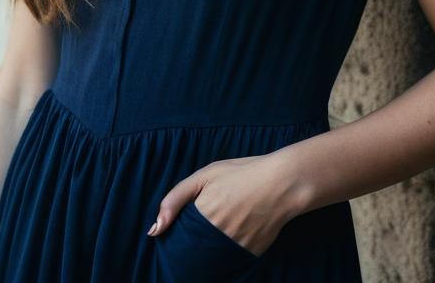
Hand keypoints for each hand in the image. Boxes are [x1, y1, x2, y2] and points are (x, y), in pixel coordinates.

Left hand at [146, 151, 302, 256]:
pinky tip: (234, 236)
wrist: (282, 182)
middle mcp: (217, 235)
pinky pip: (232, 261)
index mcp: (202, 215)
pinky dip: (228, 254)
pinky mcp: (251, 255)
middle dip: (192, 250)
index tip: (179, 237)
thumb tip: (153, 231)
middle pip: (194, 254)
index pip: (179, 243)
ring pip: (212, 260)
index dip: (177, 241)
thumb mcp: (205, 175)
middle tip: (200, 236)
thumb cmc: (241, 173)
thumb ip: (175, 200)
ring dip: (209, 253)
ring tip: (216, 236)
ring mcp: (235, 247)